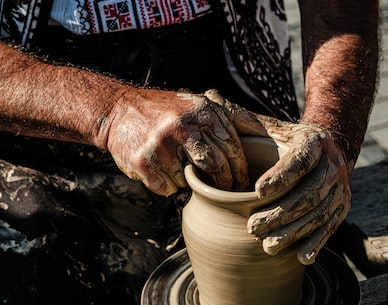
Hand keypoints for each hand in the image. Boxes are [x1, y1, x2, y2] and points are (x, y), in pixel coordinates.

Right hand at [105, 89, 253, 195]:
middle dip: (225, 183)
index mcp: (201, 110)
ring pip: (191, 181)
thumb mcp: (200, 104)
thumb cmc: (168, 111)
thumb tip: (267, 134)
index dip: (240, 169)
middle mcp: (182, 126)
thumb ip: (231, 116)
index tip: (243, 181)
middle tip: (227, 191)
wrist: (119, 111)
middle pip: (216, 166)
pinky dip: (170, 185)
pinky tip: (164, 171)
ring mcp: (161, 145)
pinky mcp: (143, 163)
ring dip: (191, 182)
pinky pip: (168, 188)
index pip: (232, 147)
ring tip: (184, 170)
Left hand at [204, 94, 352, 264]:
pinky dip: (316, 242)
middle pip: (308, 192)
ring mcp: (340, 187)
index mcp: (313, 142)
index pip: (299, 159)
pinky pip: (331, 227)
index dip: (281, 175)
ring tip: (267, 245)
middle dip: (280, 213)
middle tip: (252, 228)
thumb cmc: (287, 139)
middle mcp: (332, 164)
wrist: (326, 148)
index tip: (257, 191)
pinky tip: (300, 256)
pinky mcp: (342, 206)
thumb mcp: (272, 125)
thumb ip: (244, 118)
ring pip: (318, 213)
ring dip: (293, 231)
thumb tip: (210, 98)